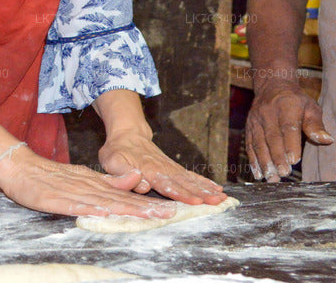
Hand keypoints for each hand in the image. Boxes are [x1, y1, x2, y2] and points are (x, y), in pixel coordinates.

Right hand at [0, 145, 175, 218]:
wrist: (20, 167)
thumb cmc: (52, 177)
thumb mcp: (85, 177)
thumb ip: (109, 182)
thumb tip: (135, 178)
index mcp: (95, 182)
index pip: (124, 195)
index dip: (146, 202)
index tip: (168, 209)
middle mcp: (88, 187)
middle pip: (119, 199)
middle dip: (144, 207)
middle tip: (168, 213)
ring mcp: (72, 192)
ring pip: (103, 202)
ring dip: (125, 209)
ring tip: (147, 215)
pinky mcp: (55, 199)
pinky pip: (74, 205)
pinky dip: (90, 209)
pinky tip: (104, 213)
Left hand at [97, 129, 225, 204]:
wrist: (127, 133)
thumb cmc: (117, 150)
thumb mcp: (113, 161)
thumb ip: (125, 174)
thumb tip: (142, 185)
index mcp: (148, 169)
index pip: (167, 184)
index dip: (182, 194)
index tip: (196, 202)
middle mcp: (164, 168)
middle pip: (184, 183)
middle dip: (202, 194)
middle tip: (217, 202)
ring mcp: (171, 167)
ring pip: (191, 180)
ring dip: (207, 189)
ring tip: (222, 198)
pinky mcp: (174, 168)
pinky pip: (191, 175)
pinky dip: (204, 182)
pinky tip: (217, 188)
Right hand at [245, 79, 332, 180]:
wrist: (272, 87)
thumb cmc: (296, 102)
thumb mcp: (310, 107)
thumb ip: (316, 125)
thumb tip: (327, 140)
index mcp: (286, 106)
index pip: (288, 126)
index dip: (290, 144)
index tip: (295, 161)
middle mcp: (268, 112)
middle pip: (272, 137)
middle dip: (277, 157)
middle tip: (284, 173)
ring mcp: (256, 120)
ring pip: (259, 143)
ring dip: (264, 162)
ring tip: (272, 178)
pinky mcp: (249, 127)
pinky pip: (250, 145)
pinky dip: (253, 160)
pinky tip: (259, 174)